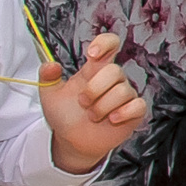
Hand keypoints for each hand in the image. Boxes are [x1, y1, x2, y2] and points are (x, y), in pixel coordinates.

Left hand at [42, 32, 148, 173]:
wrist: (73, 141)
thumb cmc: (65, 115)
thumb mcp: (50, 95)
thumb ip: (47, 77)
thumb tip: (50, 65)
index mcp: (94, 69)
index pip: (109, 44)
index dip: (104, 43)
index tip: (91, 54)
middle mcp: (112, 80)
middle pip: (114, 71)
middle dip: (94, 89)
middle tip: (82, 102)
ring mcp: (125, 95)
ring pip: (123, 91)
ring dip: (102, 107)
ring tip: (92, 116)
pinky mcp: (134, 111)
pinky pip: (139, 105)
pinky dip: (123, 113)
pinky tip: (112, 119)